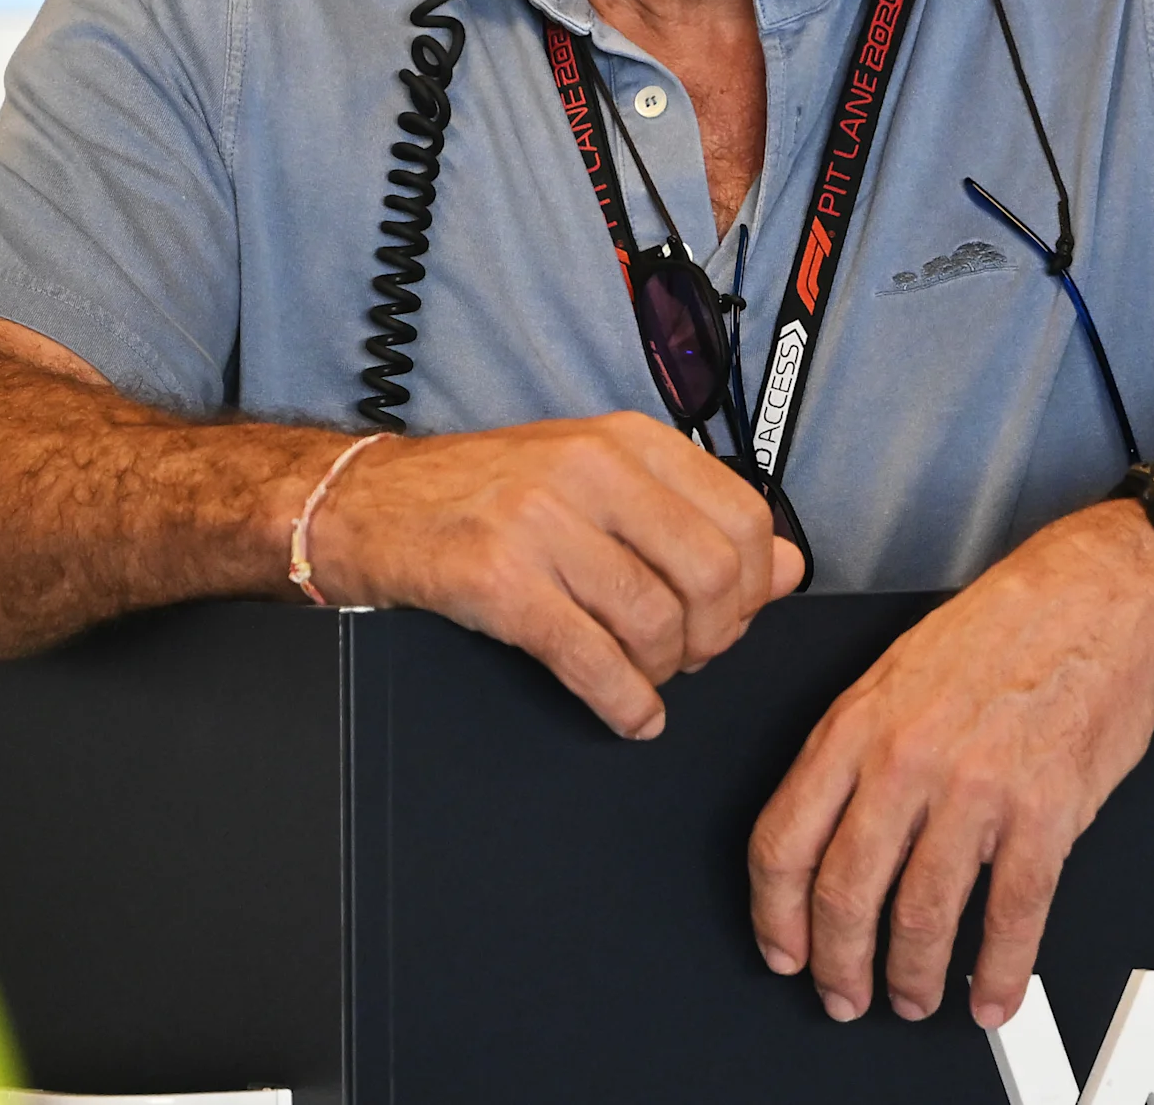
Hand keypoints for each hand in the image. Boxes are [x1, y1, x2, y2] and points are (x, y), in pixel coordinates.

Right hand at [304, 411, 804, 736]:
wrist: (365, 503)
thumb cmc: (484, 493)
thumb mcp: (596, 479)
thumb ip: (691, 515)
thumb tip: (788, 567)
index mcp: (627, 441)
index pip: (745, 517)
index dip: (755, 586)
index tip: (736, 615)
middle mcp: (591, 471)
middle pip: (714, 574)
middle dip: (716, 635)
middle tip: (693, 656)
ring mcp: (543, 523)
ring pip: (657, 621)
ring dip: (666, 670)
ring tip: (649, 677)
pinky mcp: (500, 580)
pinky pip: (592, 658)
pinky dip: (623, 700)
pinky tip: (627, 711)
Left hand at [746, 499, 1153, 1026]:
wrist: (1101, 595)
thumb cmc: (1007, 625)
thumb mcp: (898, 670)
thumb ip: (857, 748)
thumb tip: (827, 828)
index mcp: (858, 724)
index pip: (785, 842)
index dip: (777, 916)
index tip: (784, 950)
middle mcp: (907, 760)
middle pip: (845, 893)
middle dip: (838, 964)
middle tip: (845, 995)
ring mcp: (976, 790)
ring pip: (921, 915)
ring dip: (912, 977)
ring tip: (914, 998)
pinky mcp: (1045, 813)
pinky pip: (1011, 916)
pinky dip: (999, 972)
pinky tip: (991, 993)